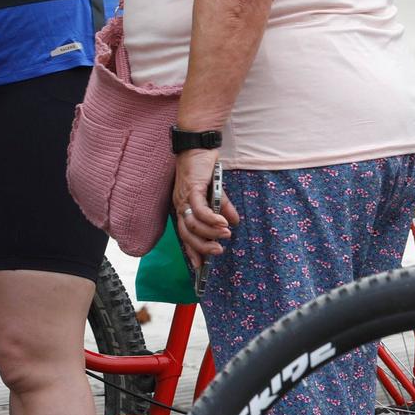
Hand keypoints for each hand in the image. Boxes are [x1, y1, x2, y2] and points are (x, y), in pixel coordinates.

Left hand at [171, 146, 238, 271]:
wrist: (198, 147)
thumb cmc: (204, 169)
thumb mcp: (216, 193)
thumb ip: (223, 208)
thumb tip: (234, 223)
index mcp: (184, 209)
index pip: (185, 235)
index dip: (192, 251)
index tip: (201, 267)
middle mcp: (180, 206)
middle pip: (186, 233)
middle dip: (202, 246)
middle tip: (218, 252)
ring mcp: (184, 198)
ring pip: (192, 223)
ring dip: (209, 232)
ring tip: (225, 236)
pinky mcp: (192, 189)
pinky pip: (199, 209)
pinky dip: (211, 218)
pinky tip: (223, 223)